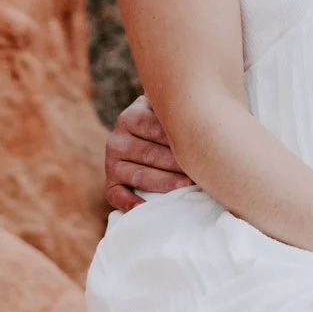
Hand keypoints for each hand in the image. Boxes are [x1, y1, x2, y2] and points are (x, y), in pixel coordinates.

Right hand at [104, 95, 193, 211]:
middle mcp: (117, 139)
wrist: (142, 137)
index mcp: (131, 117)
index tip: (202, 149)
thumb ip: (177, 103)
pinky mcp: (110, 183)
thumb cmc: (165, 122)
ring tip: (187, 187)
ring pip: (139, 175)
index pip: (157, 130)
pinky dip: (129, 203)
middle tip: (201, 171)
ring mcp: (111, 163)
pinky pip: (116, 196)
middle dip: (177, 164)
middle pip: (151, 154)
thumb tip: (200, 103)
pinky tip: (145, 208)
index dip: (180, 140)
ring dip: (164, 183)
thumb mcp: (165, 107)